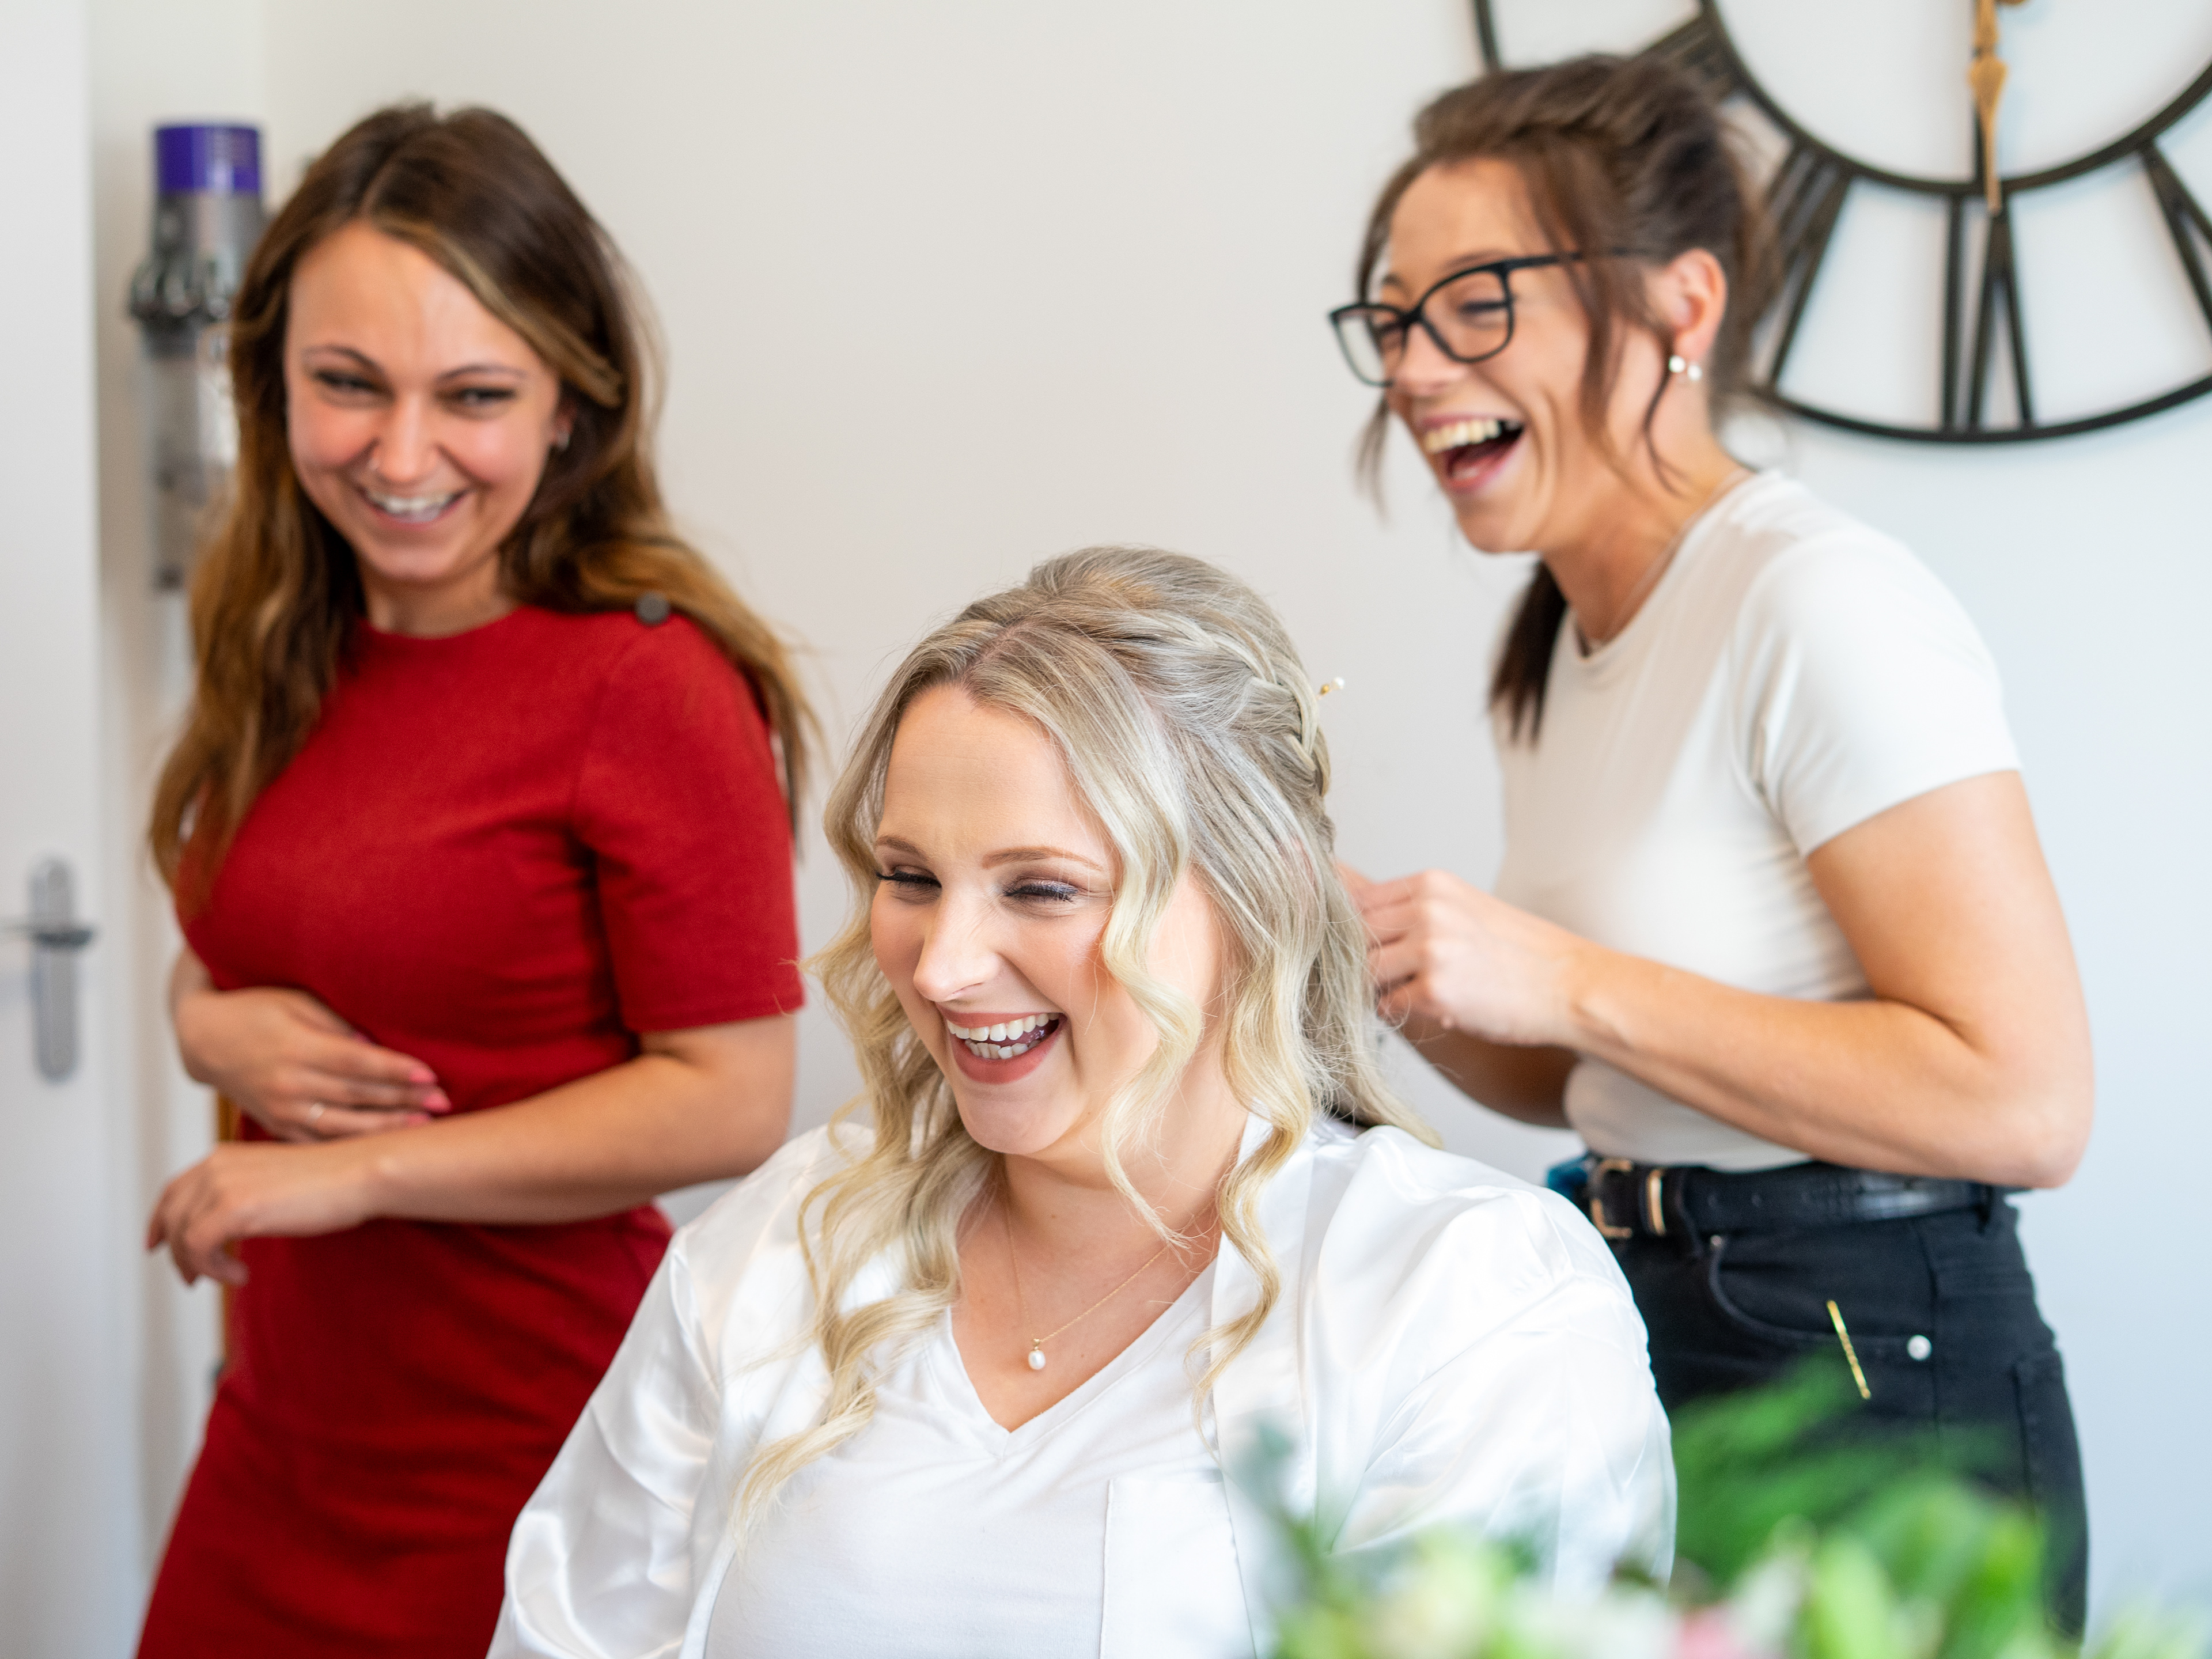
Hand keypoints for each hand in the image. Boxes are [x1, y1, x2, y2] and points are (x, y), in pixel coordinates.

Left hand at [145, 1138, 387, 1287]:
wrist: (359, 1174)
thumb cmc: (333, 1180)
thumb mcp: (275, 1180)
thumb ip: (245, 1192)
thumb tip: (230, 1224)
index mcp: (224, 1156)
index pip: (174, 1189)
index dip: (159, 1220)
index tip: (156, 1244)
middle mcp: (215, 1166)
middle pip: (170, 1215)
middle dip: (173, 1251)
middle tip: (189, 1278)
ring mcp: (221, 1185)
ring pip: (181, 1236)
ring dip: (199, 1265)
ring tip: (227, 1277)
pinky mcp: (232, 1208)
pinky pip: (199, 1248)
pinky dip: (213, 1269)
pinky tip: (240, 1275)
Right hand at [173, 968, 447, 1141]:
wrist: (205, 1040)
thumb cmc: (258, 1010)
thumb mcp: (297, 1003)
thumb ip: (336, 1026)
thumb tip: (375, 1047)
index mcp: (296, 1048)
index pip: (355, 1062)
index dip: (394, 1069)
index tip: (430, 1074)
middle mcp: (288, 1083)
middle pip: (356, 1095)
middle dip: (402, 1099)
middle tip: (443, 1101)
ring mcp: (280, 1110)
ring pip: (340, 1126)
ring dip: (384, 1127)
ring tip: (423, 1125)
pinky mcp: (276, 1126)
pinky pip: (317, 1141)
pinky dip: (350, 1145)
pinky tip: (381, 1145)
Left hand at [1340, 863, 1589, 1047]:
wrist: (1572, 985)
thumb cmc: (1523, 954)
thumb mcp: (1465, 908)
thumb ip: (1415, 909)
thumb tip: (1352, 909)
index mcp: (1432, 885)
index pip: (1358, 901)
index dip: (1356, 932)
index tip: (1369, 950)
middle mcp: (1428, 910)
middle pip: (1355, 936)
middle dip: (1364, 960)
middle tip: (1390, 977)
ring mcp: (1431, 949)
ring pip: (1366, 971)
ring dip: (1380, 988)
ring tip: (1413, 992)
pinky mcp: (1435, 990)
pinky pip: (1386, 1005)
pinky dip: (1400, 1012)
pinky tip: (1432, 1009)